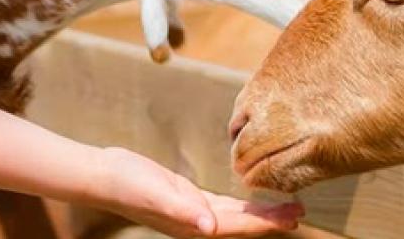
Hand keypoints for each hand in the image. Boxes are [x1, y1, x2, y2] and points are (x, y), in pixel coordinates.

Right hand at [93, 147, 303, 237]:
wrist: (103, 175)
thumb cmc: (127, 182)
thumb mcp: (156, 192)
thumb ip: (182, 208)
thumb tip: (209, 227)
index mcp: (193, 223)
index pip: (239, 225)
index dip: (267, 222)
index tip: (294, 215)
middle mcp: (196, 222)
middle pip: (242, 223)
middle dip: (270, 219)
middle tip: (300, 210)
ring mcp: (191, 211)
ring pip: (233, 215)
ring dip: (257, 213)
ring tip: (283, 207)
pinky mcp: (185, 197)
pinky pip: (220, 204)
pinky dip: (237, 203)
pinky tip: (246, 198)